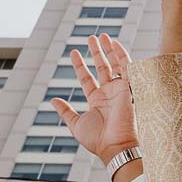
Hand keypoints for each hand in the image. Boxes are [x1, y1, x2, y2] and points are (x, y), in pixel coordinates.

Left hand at [51, 34, 137, 162]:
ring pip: (114, 65)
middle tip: (91, 38)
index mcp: (97, 101)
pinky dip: (122, 55)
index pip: (87, 78)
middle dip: (97, 53)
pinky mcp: (129, 88)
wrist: (115, 146)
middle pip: (102, 68)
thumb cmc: (97, 140)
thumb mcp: (76, 125)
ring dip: (108, 50)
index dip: (80, 65)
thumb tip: (53, 100)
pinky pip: (127, 68)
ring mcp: (119, 90)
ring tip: (101, 36)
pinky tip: (115, 43)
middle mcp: (109, 93)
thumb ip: (66, 112)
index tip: (74, 52)